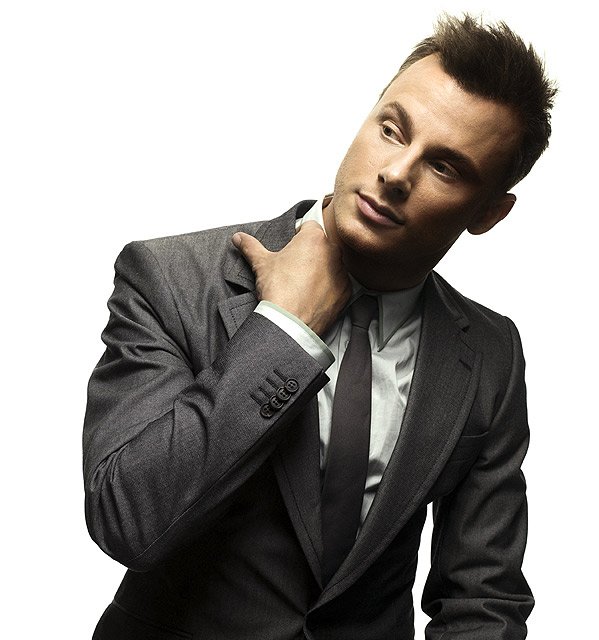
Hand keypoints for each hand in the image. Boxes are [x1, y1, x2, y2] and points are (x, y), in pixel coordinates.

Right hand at [232, 221, 350, 335]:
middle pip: (322, 245)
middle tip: (294, 268)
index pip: (309, 226)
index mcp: (314, 238)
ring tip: (303, 284)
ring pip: (331, 264)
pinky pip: (338, 284)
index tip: (291, 248)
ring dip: (321, 270)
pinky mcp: (346, 291)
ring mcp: (341, 272)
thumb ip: (250, 246)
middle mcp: (332, 252)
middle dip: (310, 253)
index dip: (298, 236)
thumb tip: (239, 238)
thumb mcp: (261, 263)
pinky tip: (313, 295)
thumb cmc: (279, 291)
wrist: (290, 323)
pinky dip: (328, 288)